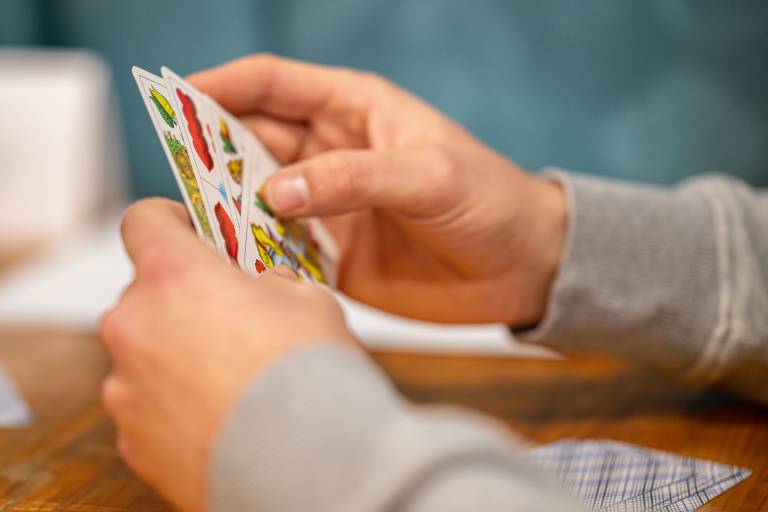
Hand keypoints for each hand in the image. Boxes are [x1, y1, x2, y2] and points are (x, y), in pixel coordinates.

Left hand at [100, 198, 353, 511]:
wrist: (311, 467)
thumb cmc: (310, 373)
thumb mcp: (309, 300)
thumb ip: (273, 282)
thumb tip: (265, 287)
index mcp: (174, 276)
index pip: (143, 221)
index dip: (168, 221)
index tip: (189, 231)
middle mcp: (134, 326)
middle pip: (146, 294)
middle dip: (184, 300)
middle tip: (231, 316)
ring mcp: (126, 388)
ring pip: (147, 352)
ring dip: (179, 354)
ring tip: (232, 378)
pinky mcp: (132, 439)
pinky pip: (150, 404)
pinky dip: (177, 404)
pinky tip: (223, 416)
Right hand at [190, 55, 565, 325]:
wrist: (520, 267)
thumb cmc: (489, 202)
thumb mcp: (429, 176)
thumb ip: (353, 179)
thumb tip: (275, 192)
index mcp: (353, 110)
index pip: (272, 84)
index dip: (220, 86)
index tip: (173, 100)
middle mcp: (332, 152)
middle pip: (251, 140)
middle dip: (210, 152)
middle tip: (176, 173)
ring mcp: (328, 204)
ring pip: (256, 196)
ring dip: (227, 206)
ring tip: (197, 223)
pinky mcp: (330, 252)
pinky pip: (277, 247)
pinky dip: (253, 253)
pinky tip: (234, 264)